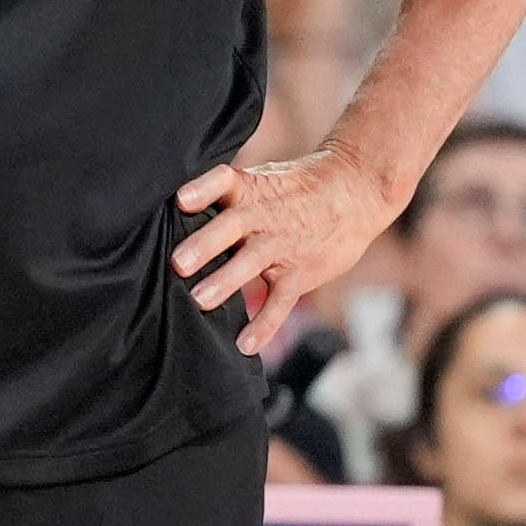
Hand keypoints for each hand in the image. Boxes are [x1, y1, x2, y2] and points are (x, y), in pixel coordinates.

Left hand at [174, 139, 401, 363]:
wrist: (356, 190)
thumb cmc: (295, 188)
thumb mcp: (263, 179)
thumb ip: (223, 196)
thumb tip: (169, 210)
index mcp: (249, 190)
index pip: (223, 182)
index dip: (203, 189)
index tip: (182, 199)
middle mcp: (262, 216)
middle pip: (230, 227)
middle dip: (205, 245)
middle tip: (179, 263)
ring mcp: (282, 246)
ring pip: (251, 262)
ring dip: (226, 281)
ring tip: (200, 300)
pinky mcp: (300, 273)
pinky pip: (280, 301)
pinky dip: (264, 324)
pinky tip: (245, 346)